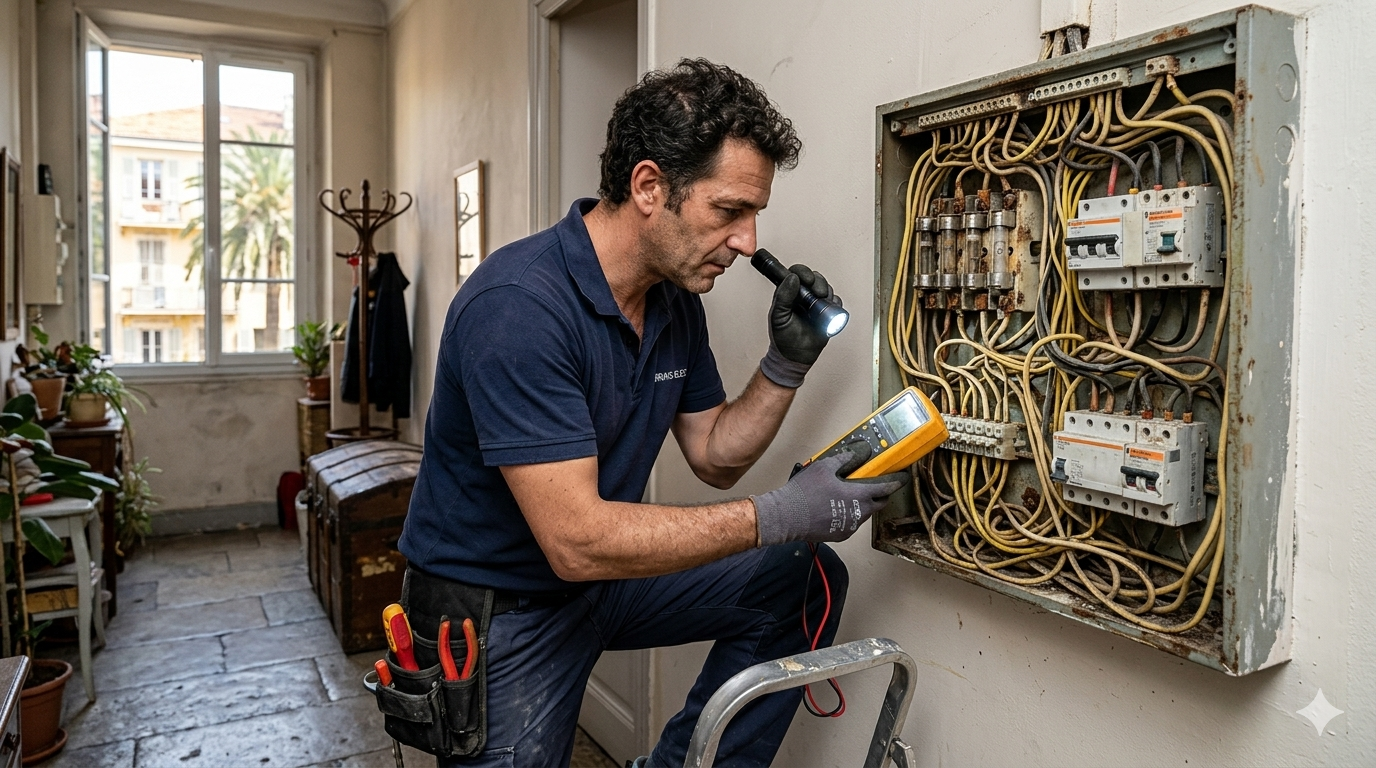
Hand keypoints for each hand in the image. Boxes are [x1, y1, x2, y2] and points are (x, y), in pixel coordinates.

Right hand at [751, 442, 909, 545]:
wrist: (786, 517)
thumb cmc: (804, 493)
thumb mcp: (824, 467)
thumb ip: (845, 459)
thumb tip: (858, 453)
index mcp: (859, 496)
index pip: (886, 488)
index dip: (896, 482)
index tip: (902, 477)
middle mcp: (858, 514)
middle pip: (878, 503)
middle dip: (880, 494)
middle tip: (875, 485)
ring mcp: (849, 526)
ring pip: (864, 514)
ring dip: (862, 504)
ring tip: (849, 494)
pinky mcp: (839, 535)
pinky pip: (851, 522)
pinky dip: (850, 514)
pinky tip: (837, 507)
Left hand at [769, 264, 839, 365]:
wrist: (795, 357)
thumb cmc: (783, 337)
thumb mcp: (778, 316)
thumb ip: (783, 296)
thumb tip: (792, 278)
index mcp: (788, 293)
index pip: (796, 273)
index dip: (803, 273)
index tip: (807, 280)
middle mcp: (803, 295)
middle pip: (815, 278)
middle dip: (819, 283)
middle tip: (818, 294)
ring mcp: (816, 303)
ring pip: (827, 288)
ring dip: (827, 294)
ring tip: (821, 306)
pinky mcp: (827, 313)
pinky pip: (836, 302)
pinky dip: (835, 305)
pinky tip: (828, 313)